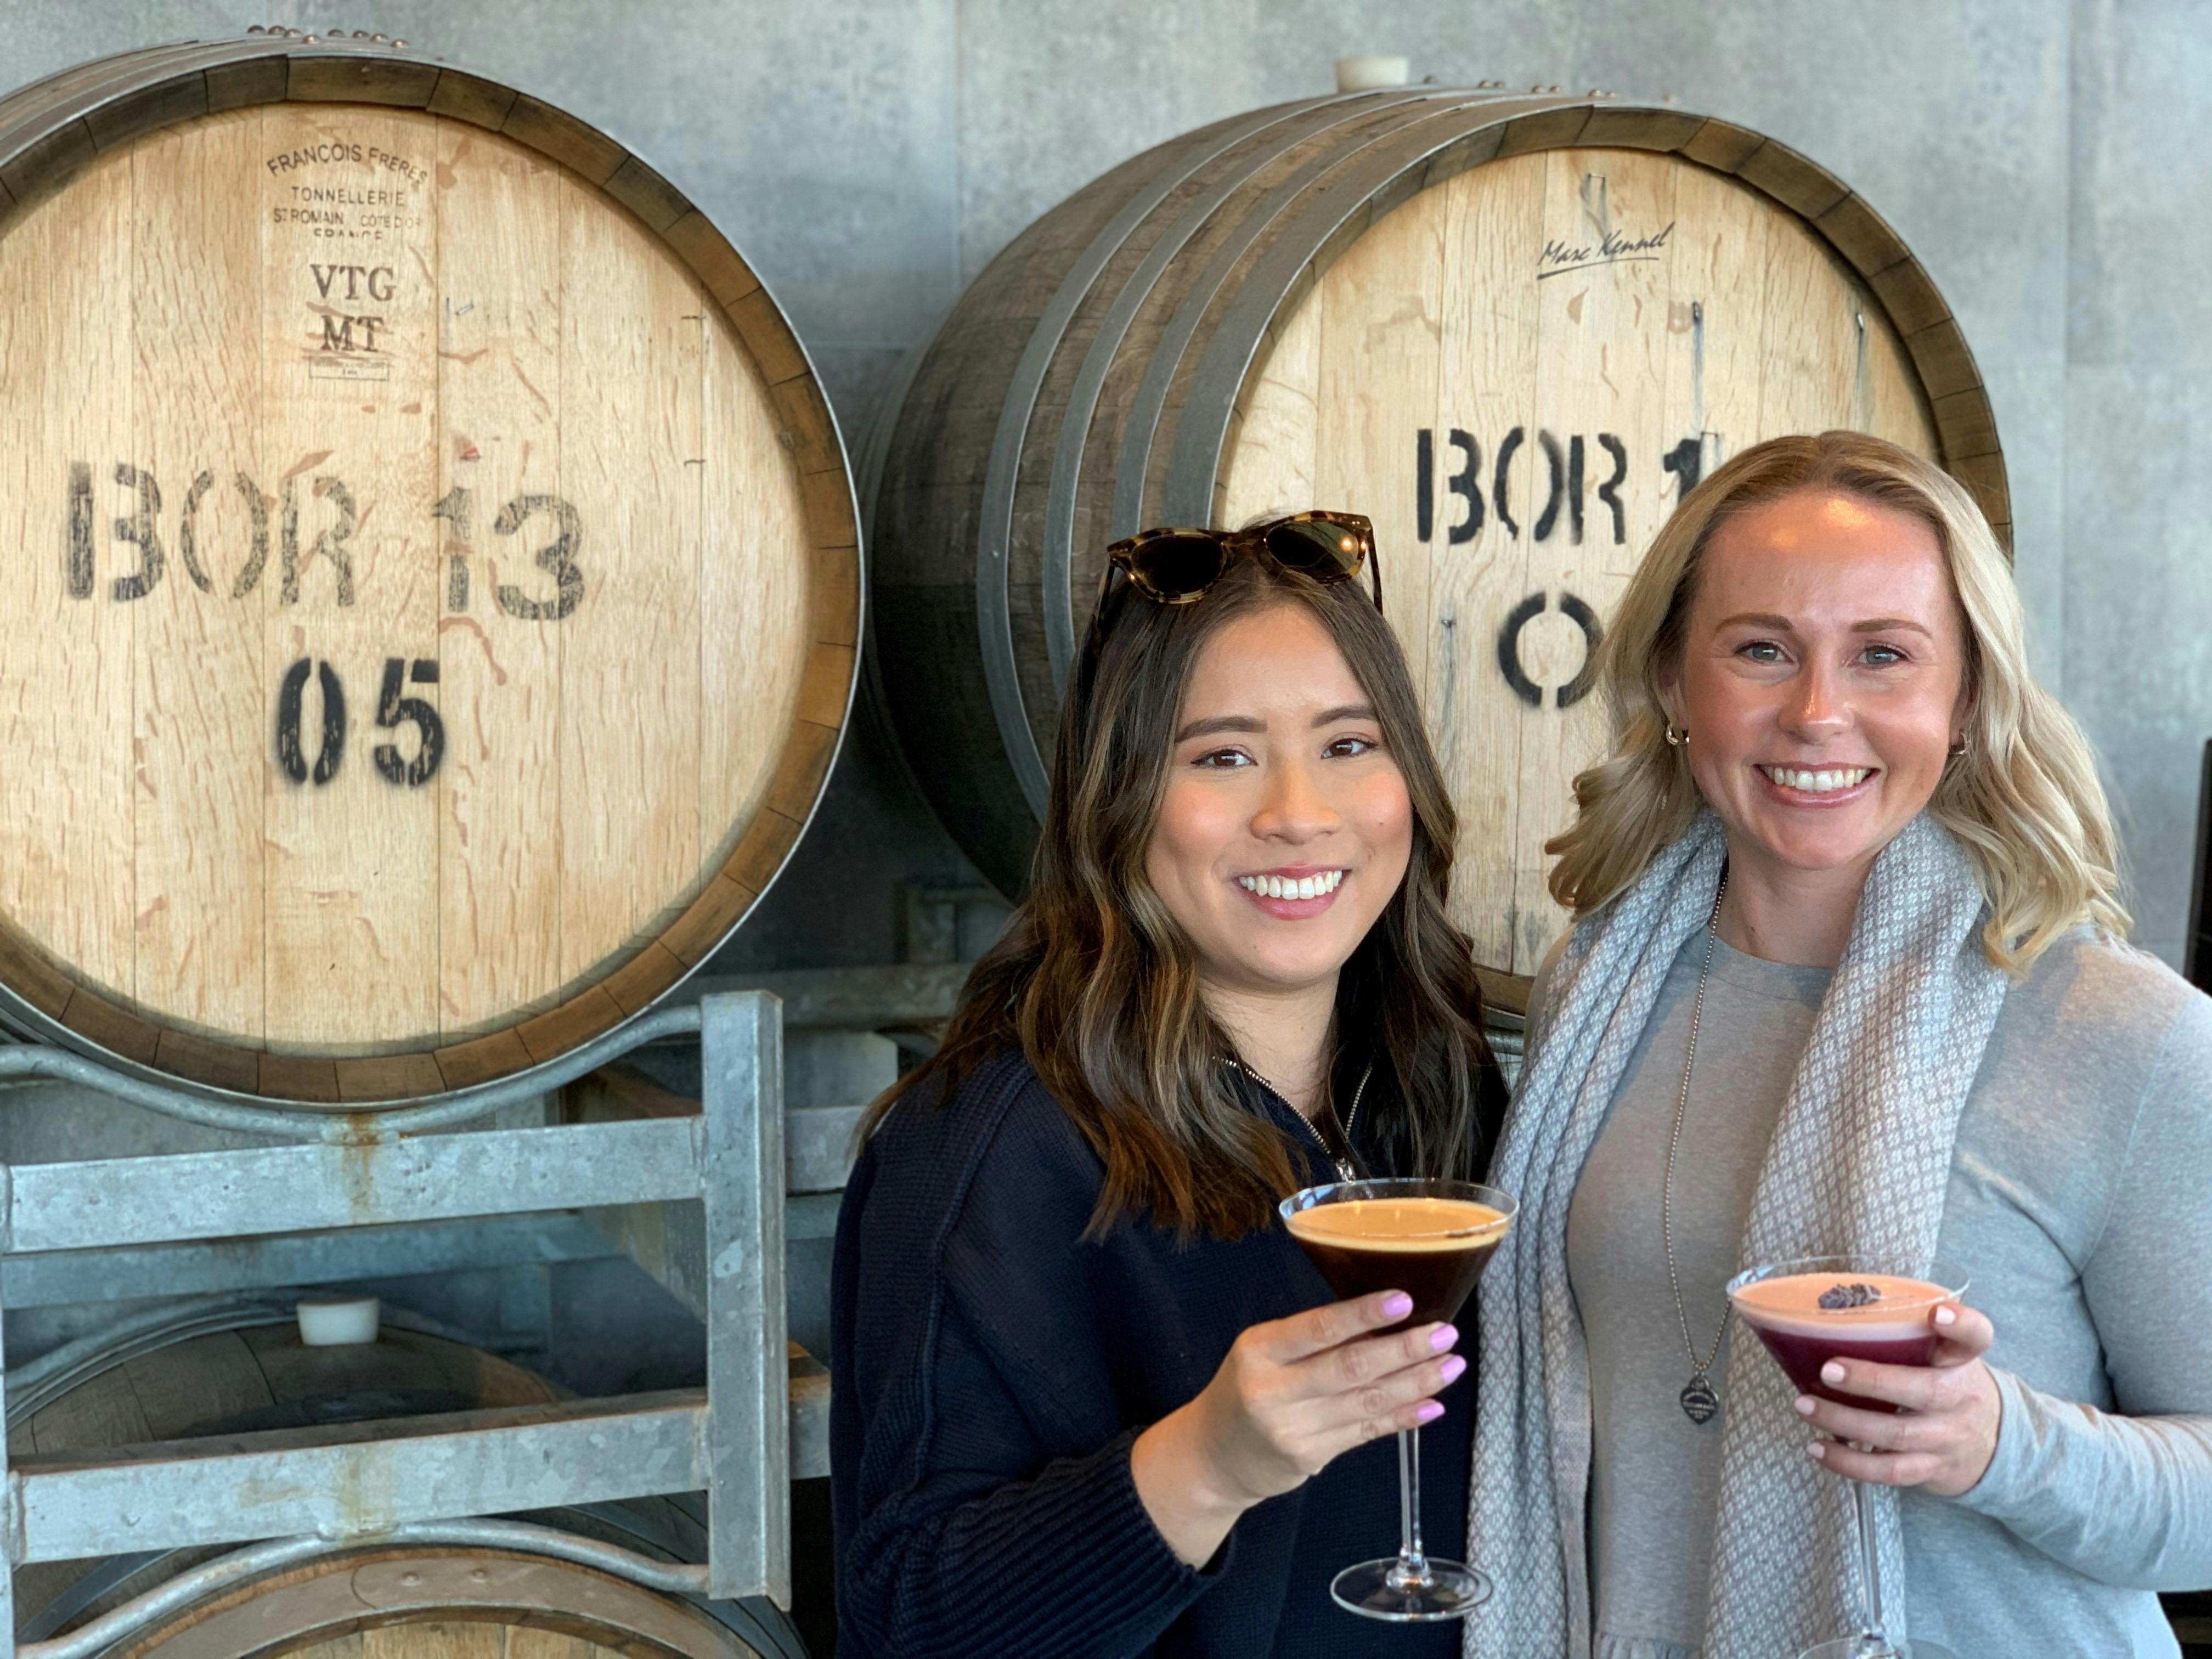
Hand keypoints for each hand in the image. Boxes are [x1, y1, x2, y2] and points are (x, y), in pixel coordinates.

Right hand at [1130, 1289, 1463, 1563]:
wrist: (1213, 1456)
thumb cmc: (1247, 1387)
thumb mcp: (1263, 1352)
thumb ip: (1313, 1341)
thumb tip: (1385, 1320)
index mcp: (1259, 1349)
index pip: (1318, 1329)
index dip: (1363, 1315)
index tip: (1405, 1300)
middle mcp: (1274, 1390)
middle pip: (1351, 1367)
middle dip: (1405, 1350)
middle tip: (1446, 1333)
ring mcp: (1294, 1429)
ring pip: (1366, 1401)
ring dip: (1416, 1382)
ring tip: (1452, 1364)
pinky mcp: (1311, 1458)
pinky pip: (1366, 1433)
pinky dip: (1403, 1418)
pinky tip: (1433, 1405)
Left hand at [1797, 1301, 2001, 1497]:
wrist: (1995, 1445)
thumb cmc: (1950, 1386)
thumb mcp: (1947, 1356)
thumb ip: (1911, 1335)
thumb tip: (1834, 1316)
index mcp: (1962, 1361)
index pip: (1975, 1337)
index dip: (1960, 1324)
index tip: (1937, 1314)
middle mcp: (1959, 1398)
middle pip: (1924, 1390)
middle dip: (1873, 1381)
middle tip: (1828, 1370)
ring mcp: (1946, 1438)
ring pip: (1896, 1433)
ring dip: (1844, 1422)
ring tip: (1805, 1406)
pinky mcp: (1931, 1469)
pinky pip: (1889, 1472)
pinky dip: (1849, 1463)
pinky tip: (1817, 1448)